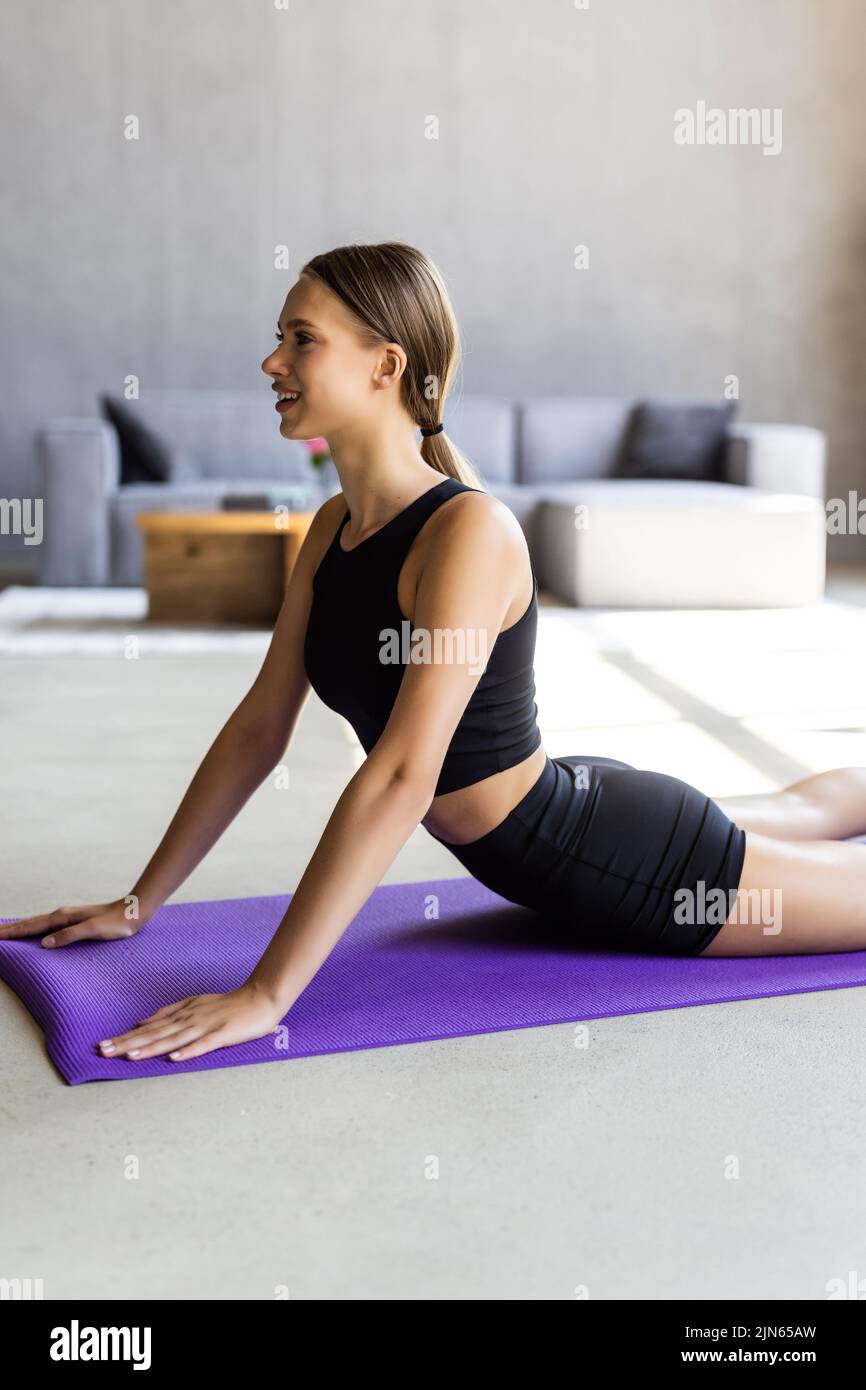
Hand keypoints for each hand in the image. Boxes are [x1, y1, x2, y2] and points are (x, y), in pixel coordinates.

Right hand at [0, 897, 149, 947]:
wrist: (133, 912)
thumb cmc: (116, 923)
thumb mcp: (93, 930)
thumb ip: (69, 935)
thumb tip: (44, 943)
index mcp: (63, 917)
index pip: (32, 926)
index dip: (13, 932)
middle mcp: (63, 915)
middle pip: (31, 923)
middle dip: (11, 929)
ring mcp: (68, 917)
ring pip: (38, 923)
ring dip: (21, 928)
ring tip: (7, 932)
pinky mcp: (74, 921)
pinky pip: (47, 925)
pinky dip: (35, 928)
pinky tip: (35, 932)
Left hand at [97, 982, 283, 1062]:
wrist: (260, 998)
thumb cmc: (227, 1004)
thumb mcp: (194, 1004)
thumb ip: (168, 1012)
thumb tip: (140, 1023)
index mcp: (181, 1014)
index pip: (148, 1029)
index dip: (125, 1037)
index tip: (102, 1046)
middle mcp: (188, 1019)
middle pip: (154, 1034)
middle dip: (128, 1043)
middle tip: (103, 1051)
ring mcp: (205, 1026)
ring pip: (173, 1039)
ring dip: (151, 1048)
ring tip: (129, 1056)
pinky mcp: (223, 1034)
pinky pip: (203, 1044)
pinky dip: (188, 1051)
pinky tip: (174, 1058)